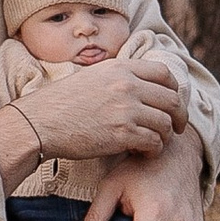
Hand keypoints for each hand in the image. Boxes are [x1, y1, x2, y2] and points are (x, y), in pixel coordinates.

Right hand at [16, 55, 182, 168]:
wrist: (40, 122)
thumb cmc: (61, 103)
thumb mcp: (92, 77)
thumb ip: (118, 78)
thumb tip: (142, 85)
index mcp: (120, 68)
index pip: (164, 72)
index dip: (175, 89)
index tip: (173, 103)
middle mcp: (126, 85)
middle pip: (172, 99)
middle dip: (180, 116)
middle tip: (177, 128)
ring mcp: (125, 109)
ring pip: (166, 123)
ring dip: (164, 137)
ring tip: (154, 143)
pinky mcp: (121, 134)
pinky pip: (154, 142)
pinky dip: (153, 150)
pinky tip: (143, 153)